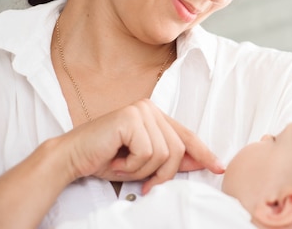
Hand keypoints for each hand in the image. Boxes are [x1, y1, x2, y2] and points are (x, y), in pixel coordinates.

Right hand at [57, 99, 223, 192]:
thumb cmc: (106, 160)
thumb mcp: (144, 163)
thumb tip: (200, 162)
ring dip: (144, 170)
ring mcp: (141, 110)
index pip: (186, 135)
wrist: (72, 158)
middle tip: (145, 183)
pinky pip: (148, 152)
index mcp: (155, 116)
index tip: (219, 167)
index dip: (203, 153)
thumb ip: (169, 160)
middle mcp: (150, 109)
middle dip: (163, 173)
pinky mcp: (131, 118)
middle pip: (178, 149)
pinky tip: (117, 160)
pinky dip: (132, 165)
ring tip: (124, 166)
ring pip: (165, 153)